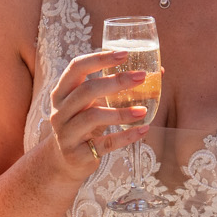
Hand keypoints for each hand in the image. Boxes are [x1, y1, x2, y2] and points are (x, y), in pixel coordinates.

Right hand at [42, 49, 150, 182]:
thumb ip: (114, 89)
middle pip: (87, 90)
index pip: (77, 67)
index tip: (125, 54)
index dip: (99, 59)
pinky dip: (126, 136)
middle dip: (116, 81)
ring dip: (122, 112)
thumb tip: (157, 72)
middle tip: (141, 77)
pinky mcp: (77, 154)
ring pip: (94, 116)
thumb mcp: (91, 104)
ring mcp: (65, 133)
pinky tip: (143, 130)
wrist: (66, 162)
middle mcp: (59, 111)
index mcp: (62, 92)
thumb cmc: (83, 125)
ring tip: (143, 110)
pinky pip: (105, 143)